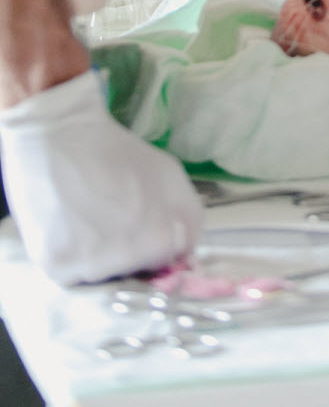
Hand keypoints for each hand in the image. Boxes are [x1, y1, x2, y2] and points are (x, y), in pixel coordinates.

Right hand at [0, 71, 202, 284]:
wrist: (57, 137)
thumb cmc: (118, 153)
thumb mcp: (170, 176)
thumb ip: (188, 220)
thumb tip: (185, 258)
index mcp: (161, 238)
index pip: (167, 263)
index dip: (156, 242)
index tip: (141, 221)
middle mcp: (127, 260)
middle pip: (134, 273)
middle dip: (130, 251)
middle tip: (112, 218)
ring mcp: (89, 268)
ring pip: (102, 278)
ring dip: (100, 258)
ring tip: (88, 220)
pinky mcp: (55, 268)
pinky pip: (72, 276)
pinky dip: (72, 257)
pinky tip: (69, 227)